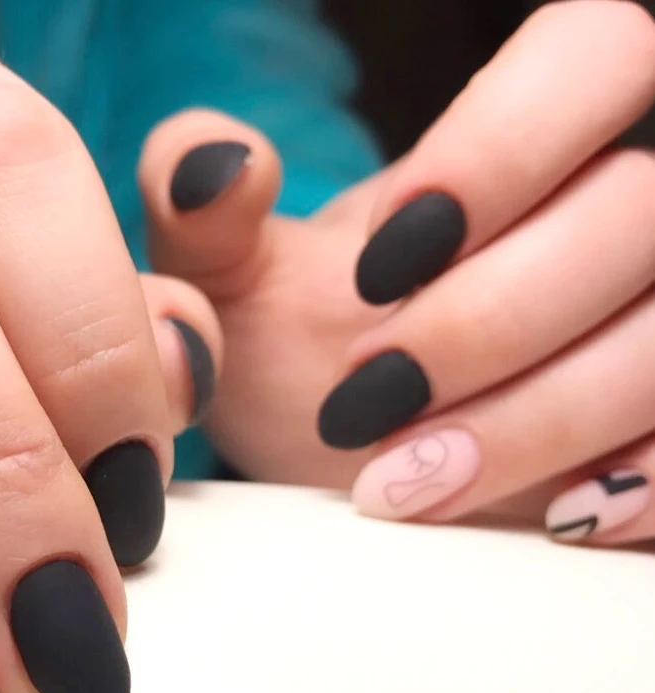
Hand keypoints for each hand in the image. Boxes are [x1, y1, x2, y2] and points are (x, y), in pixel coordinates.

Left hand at [141, 0, 654, 545]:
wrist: (350, 454)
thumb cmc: (298, 358)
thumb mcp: (236, 284)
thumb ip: (200, 209)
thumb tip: (221, 168)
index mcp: (522, 152)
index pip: (593, 55)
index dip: (502, 148)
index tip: (380, 263)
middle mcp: (612, 224)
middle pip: (633, 213)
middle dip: (488, 320)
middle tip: (366, 396)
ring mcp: (651, 326)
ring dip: (534, 423)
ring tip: (405, 484)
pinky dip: (635, 487)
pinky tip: (550, 518)